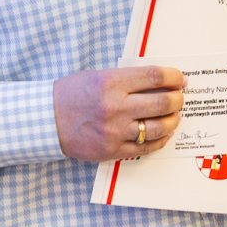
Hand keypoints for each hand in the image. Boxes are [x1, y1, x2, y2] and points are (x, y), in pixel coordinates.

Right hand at [53, 65, 183, 161]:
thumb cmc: (72, 93)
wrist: (47, 120)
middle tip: (179, 97)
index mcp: (111, 82)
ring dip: (173, 121)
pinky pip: (146, 148)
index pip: (155, 77)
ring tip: (174, 115)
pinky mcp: (112, 150)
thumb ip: (127, 78)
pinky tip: (163, 133)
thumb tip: (159, 81)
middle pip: (162, 103)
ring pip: (158, 128)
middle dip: (178, 99)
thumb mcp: (98, 75)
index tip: (180, 78)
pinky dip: (160, 140)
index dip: (174, 77)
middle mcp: (115, 107)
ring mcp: (115, 131)